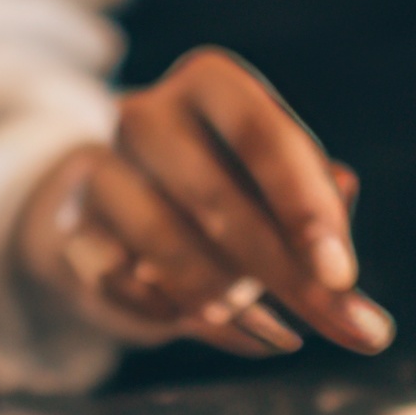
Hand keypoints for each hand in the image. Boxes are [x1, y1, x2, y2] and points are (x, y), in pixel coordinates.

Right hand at [17, 48, 390, 359]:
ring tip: (273, 329)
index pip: (262, 136)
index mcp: (212, 85)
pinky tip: (199, 321)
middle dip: (286, 276)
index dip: (305, 207)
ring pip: (164, 242)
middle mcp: (147, 113)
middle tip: (344, 329)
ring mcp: (99, 166)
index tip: (342, 276)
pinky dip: (169, 313)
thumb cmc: (227, 191)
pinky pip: (122, 282)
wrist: (119, 210)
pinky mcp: (71, 226)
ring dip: (226, 298)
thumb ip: (320, 209)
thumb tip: (344, 219)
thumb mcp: (280, 189)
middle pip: (217, 197)